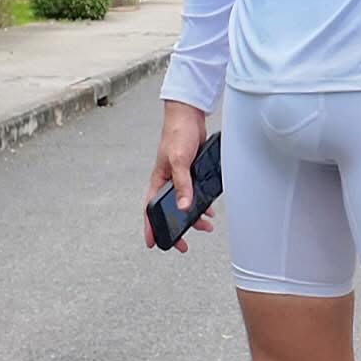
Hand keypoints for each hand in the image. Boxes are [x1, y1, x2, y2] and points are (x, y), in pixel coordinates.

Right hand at [144, 99, 216, 252]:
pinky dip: (202, 203)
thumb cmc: (177, 134)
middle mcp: (167, 181)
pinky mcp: (192, 172)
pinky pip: (195, 193)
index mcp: (158, 180)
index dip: (150, 228)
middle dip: (176, 229)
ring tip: (205, 227)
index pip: (150, 210)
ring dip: (193, 217)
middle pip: (169, 211)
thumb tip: (184, 207)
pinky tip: (209, 209)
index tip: (153, 244)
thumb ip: (182, 184)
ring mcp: (180, 177)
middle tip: (183, 245)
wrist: (189, 115)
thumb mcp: (179, 161)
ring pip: (184, 204)